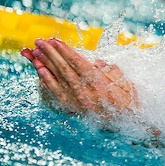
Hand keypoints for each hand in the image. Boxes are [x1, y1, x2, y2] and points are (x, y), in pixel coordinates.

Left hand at [21, 38, 137, 120]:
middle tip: (39, 41)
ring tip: (34, 53)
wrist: (128, 125)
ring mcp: (78, 102)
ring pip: (58, 80)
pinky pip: (57, 95)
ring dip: (45, 65)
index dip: (65, 50)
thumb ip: (112, 70)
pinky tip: (40, 74)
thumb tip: (97, 62)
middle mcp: (86, 92)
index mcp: (99, 83)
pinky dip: (48, 84)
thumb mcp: (126, 82)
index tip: (54, 40)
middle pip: (64, 69)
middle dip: (51, 53)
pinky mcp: (75, 109)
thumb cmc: (129, 101)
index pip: (77, 62)